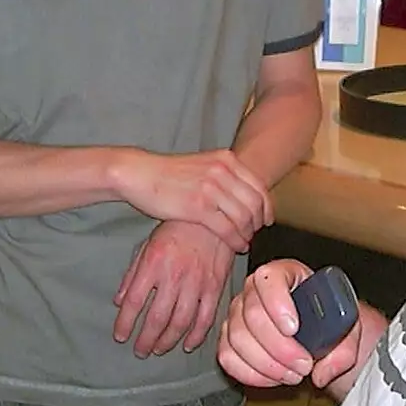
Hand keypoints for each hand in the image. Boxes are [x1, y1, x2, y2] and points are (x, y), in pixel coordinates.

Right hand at [113, 150, 272, 252]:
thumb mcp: (202, 165)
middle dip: (259, 223)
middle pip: (256, 203)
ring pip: (244, 218)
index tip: (266, 220)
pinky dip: (237, 240)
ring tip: (245, 242)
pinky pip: (228, 229)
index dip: (267, 207)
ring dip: (248, 234)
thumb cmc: (168, 174)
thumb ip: (224, 176)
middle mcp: (222, 171)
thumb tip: (244, 196)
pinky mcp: (198, 207)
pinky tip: (237, 246)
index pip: (259, 186)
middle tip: (254, 234)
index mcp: (226, 159)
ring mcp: (211, 188)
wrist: (139, 174)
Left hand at [113, 222, 235, 357]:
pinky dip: (196, 335)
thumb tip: (119, 301)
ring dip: (168, 341)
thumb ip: (132, 274)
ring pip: (180, 322)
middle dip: (146, 339)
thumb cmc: (176, 229)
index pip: (134, 302)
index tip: (120, 336)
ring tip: (158, 350)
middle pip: (157, 318)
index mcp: (153, 264)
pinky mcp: (214, 287)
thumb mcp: (147, 245)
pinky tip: (187, 345)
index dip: (125, 323)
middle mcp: (173, 277)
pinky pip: (205, 318)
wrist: (211, 218)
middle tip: (140, 351)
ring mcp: (196, 283)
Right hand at [218, 260, 366, 390]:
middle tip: (304, 365)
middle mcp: (255, 290)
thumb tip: (323, 372)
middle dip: (279, 347)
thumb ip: (344, 351)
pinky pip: (228, 357)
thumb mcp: (349, 329)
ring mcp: (238, 314)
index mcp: (285, 274)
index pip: (269, 278)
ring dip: (267, 365)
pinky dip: (251, 374)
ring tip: (294, 374)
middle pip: (251, 314)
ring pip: (237, 339)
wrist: (321, 336)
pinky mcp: (229, 339)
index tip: (294, 329)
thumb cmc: (330, 322)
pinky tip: (274, 377)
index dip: (277, 302)